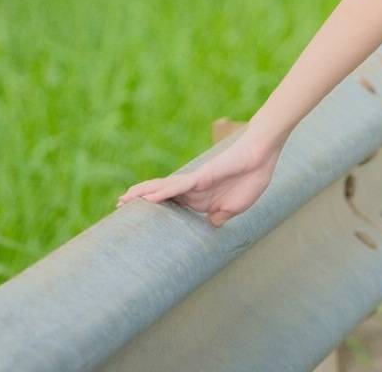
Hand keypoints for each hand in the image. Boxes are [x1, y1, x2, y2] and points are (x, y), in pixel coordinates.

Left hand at [113, 131, 280, 227]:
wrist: (263, 157)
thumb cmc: (252, 179)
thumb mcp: (234, 207)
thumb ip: (221, 215)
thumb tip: (211, 224)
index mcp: (201, 198)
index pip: (173, 205)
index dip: (156, 211)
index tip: (140, 219)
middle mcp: (193, 189)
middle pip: (161, 195)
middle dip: (140, 201)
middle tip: (118, 207)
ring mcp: (196, 181)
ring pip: (164, 189)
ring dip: (143, 195)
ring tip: (123, 200)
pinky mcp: (201, 176)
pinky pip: (178, 186)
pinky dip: (163, 192)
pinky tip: (149, 198)